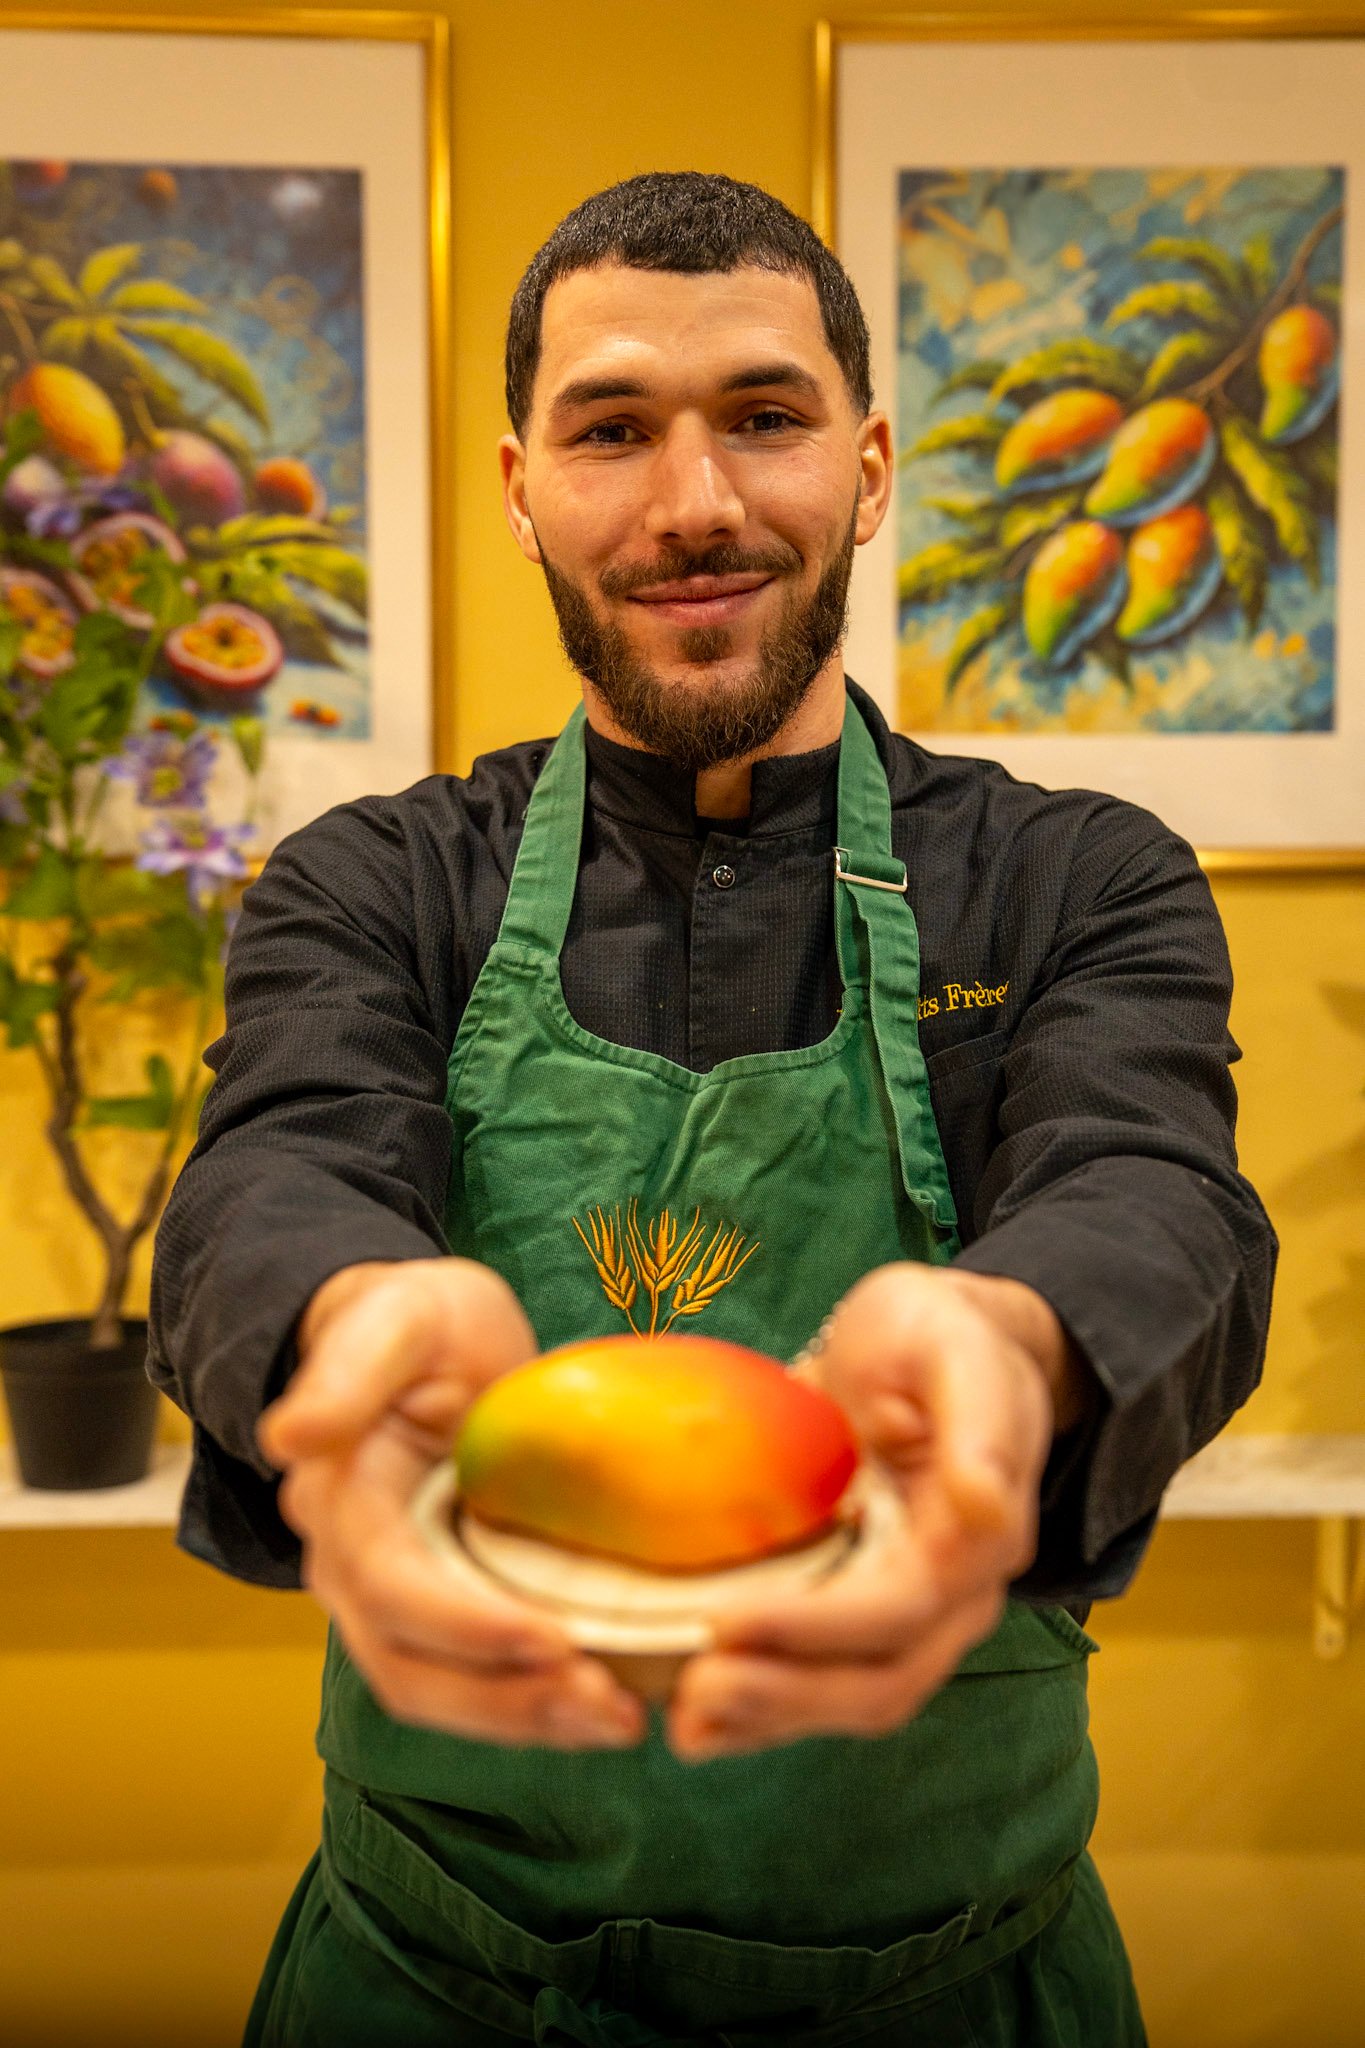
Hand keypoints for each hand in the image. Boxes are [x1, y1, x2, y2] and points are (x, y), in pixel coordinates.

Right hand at [258, 1257, 645, 1750]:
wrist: (428, 1343)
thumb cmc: (416, 1324)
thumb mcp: (397, 1319)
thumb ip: (346, 1373)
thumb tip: (289, 1437)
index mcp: (338, 1498)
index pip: (390, 1586)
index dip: (466, 1625)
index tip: (554, 1639)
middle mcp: (350, 1566)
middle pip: (410, 1667)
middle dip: (506, 1701)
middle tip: (611, 1708)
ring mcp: (388, 1599)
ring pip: (438, 1694)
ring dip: (525, 1721)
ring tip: (619, 1723)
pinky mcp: (438, 1613)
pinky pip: (471, 1683)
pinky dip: (532, 1706)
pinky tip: (605, 1705)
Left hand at [667, 1263, 1085, 1761]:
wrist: (925, 1342)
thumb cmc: (937, 1337)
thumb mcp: (958, 1351)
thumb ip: (983, 1426)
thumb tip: (985, 1509)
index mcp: (978, 1535)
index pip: (900, 1608)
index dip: (815, 1628)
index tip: (724, 1623)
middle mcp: (953, 1594)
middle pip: (880, 1680)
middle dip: (786, 1696)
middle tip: (690, 1691)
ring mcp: (911, 1613)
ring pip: (852, 1698)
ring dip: (769, 1718)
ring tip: (685, 1722)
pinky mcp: (864, 1611)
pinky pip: (824, 1681)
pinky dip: (766, 1709)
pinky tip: (697, 1716)